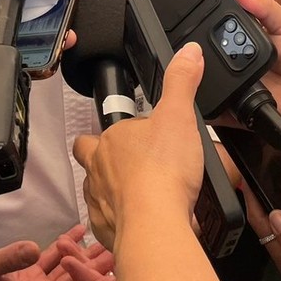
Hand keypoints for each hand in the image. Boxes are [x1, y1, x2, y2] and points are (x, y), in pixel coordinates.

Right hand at [0, 225, 109, 280]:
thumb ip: (10, 258)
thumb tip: (33, 248)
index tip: (109, 276)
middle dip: (93, 271)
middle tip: (116, 254)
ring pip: (65, 270)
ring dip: (84, 257)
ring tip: (105, 242)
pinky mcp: (28, 271)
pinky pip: (52, 258)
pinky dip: (64, 246)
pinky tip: (79, 231)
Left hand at [73, 44, 205, 251]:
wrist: (156, 224)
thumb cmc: (163, 171)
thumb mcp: (179, 116)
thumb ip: (181, 82)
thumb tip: (188, 52)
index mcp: (111, 140)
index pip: (107, 131)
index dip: (123, 134)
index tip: (142, 140)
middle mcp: (98, 169)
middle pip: (92, 159)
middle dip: (106, 161)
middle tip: (135, 166)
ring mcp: (98, 201)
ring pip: (99, 191)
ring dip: (116, 192)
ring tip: (144, 196)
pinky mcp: (105, 229)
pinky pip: (108, 221)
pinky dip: (122, 220)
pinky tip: (144, 219)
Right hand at [230, 0, 280, 160]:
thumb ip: (266, 6)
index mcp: (253, 34)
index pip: (226, 20)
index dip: (219, 15)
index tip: (214, 8)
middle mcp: (242, 55)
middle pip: (215, 43)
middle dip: (216, 39)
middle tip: (235, 41)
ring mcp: (237, 78)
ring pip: (212, 67)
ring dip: (215, 63)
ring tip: (238, 61)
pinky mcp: (235, 99)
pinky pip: (217, 97)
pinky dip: (215, 92)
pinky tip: (224, 81)